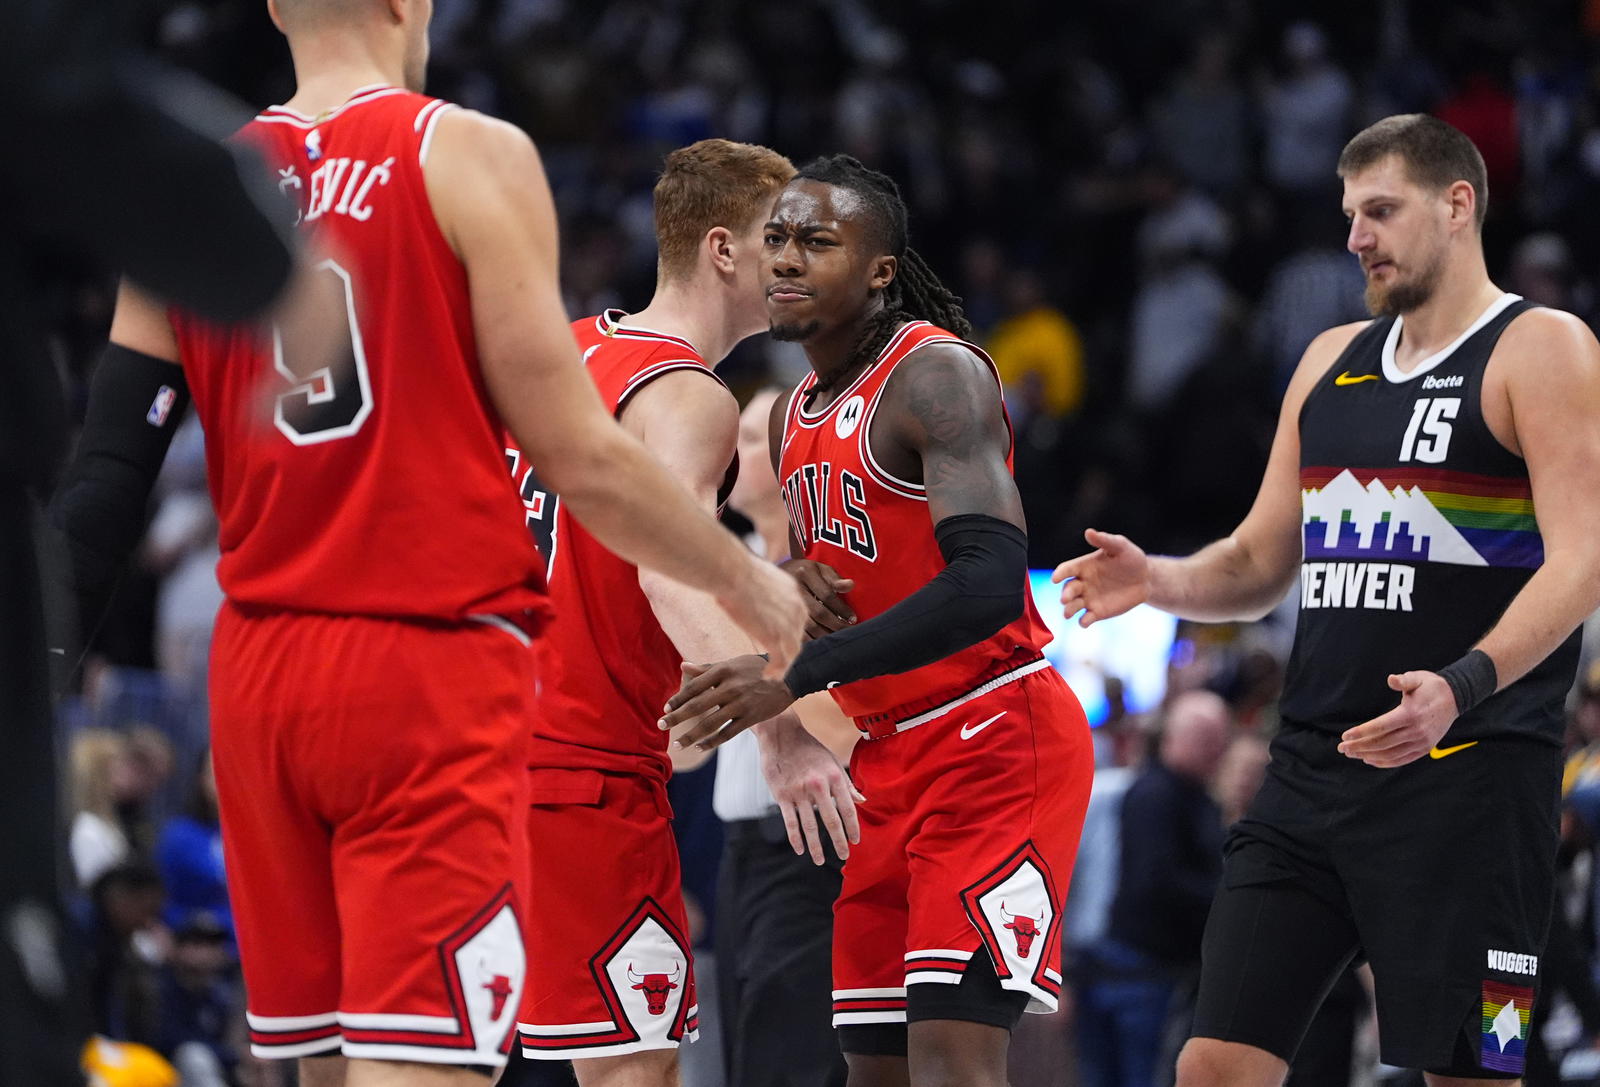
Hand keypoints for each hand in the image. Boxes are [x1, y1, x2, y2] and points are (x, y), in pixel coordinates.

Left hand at [660, 655, 798, 750]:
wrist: (791, 676)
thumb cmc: (757, 668)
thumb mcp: (732, 663)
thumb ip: (707, 668)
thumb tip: (683, 666)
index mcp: (723, 671)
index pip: (694, 686)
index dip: (678, 698)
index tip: (666, 708)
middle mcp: (730, 687)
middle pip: (697, 705)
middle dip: (677, 717)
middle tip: (661, 725)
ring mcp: (741, 703)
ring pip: (710, 723)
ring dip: (691, 735)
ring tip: (678, 744)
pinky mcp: (751, 717)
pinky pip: (727, 733)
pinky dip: (712, 742)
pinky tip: (700, 747)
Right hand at [716, 556, 807, 678]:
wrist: (733, 573)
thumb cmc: (736, 569)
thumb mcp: (757, 575)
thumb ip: (761, 586)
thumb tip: (750, 586)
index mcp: (792, 591)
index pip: (797, 616)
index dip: (790, 629)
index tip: (781, 639)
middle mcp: (796, 608)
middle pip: (798, 635)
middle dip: (789, 649)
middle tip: (780, 661)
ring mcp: (788, 624)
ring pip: (792, 651)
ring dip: (785, 665)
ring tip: (774, 674)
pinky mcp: (776, 637)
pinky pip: (781, 661)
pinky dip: (776, 671)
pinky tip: (767, 676)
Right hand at [755, 714, 864, 862]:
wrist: (781, 735)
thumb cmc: (810, 749)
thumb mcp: (832, 762)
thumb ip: (847, 784)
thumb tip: (863, 801)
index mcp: (834, 776)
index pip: (848, 808)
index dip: (853, 827)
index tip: (856, 841)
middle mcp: (818, 785)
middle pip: (831, 821)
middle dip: (839, 842)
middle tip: (844, 856)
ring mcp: (798, 792)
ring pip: (809, 826)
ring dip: (816, 847)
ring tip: (820, 861)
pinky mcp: (782, 795)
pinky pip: (790, 822)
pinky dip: (795, 838)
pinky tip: (800, 850)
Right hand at [781, 559, 855, 638]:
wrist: (777, 575)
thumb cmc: (806, 573)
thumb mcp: (820, 569)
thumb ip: (835, 579)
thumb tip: (850, 585)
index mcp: (806, 573)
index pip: (827, 595)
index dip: (842, 609)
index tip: (853, 619)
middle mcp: (795, 588)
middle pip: (818, 612)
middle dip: (836, 625)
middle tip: (848, 632)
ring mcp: (785, 604)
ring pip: (809, 625)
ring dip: (825, 635)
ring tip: (837, 639)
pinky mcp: (781, 617)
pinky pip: (798, 632)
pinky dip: (811, 640)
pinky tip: (821, 642)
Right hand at [1051, 528, 1149, 626]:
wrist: (1145, 578)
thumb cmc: (1130, 558)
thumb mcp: (1120, 546)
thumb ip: (1105, 540)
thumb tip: (1089, 532)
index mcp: (1083, 566)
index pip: (1066, 569)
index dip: (1059, 573)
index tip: (1055, 578)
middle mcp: (1082, 583)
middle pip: (1068, 589)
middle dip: (1065, 594)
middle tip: (1065, 598)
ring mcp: (1088, 599)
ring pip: (1072, 606)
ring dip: (1068, 609)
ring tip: (1068, 613)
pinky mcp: (1097, 612)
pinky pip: (1086, 618)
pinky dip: (1083, 621)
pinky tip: (1085, 621)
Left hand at [1338, 671, 1458, 766]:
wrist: (1455, 698)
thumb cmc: (1431, 686)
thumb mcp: (1417, 678)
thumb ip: (1403, 680)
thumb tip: (1391, 679)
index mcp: (1411, 714)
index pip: (1381, 727)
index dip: (1361, 732)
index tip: (1345, 736)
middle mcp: (1416, 731)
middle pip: (1382, 743)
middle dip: (1359, 746)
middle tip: (1342, 748)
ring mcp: (1422, 742)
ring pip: (1390, 754)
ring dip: (1369, 756)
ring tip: (1352, 754)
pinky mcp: (1425, 749)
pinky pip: (1402, 759)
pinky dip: (1385, 762)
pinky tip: (1370, 760)